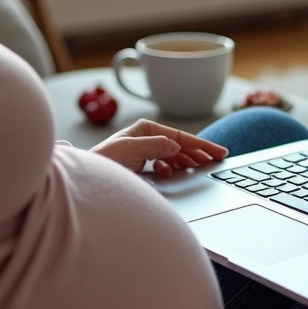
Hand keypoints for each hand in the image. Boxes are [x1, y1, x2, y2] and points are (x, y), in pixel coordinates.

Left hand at [90, 119, 228, 176]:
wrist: (89, 180)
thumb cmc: (105, 162)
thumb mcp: (131, 150)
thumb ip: (155, 145)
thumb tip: (176, 145)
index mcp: (145, 129)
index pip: (180, 136)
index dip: (201, 144)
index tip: (218, 151)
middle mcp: (147, 138)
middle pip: (180, 145)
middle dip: (198, 152)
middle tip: (216, 160)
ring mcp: (145, 151)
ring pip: (174, 156)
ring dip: (187, 161)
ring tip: (200, 167)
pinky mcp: (142, 165)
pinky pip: (165, 166)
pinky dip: (172, 169)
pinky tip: (174, 172)